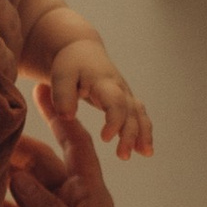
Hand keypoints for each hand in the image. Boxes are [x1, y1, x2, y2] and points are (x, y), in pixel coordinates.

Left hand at [45, 40, 152, 157]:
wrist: (82, 52)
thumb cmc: (70, 64)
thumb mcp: (61, 75)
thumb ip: (62, 95)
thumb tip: (67, 117)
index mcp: (104, 82)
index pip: (116, 102)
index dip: (114, 120)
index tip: (106, 138)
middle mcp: (120, 88)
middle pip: (131, 112)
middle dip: (131, 134)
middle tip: (123, 155)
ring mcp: (126, 94)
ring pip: (140, 114)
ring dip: (143, 134)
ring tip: (145, 153)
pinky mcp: (126, 101)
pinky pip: (139, 116)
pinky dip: (144, 132)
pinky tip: (144, 150)